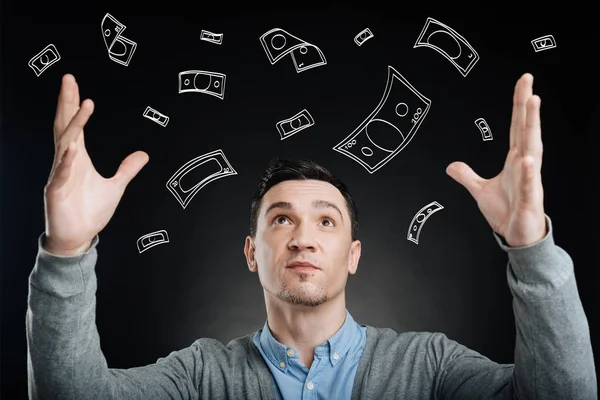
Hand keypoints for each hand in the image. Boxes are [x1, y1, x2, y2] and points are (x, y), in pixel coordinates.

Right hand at [43, 74, 148, 255]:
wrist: (77, 237)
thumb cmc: (90, 212)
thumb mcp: (116, 187)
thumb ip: (127, 169)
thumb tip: (144, 154)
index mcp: (77, 158)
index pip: (74, 125)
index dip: (74, 104)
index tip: (74, 84)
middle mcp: (66, 161)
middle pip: (65, 126)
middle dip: (67, 102)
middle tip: (69, 79)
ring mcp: (59, 175)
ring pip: (65, 144)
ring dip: (74, 125)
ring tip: (83, 106)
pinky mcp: (56, 191)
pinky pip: (61, 173)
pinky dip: (66, 160)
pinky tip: (72, 147)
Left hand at [446, 73, 545, 246]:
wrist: (517, 236)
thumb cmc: (507, 212)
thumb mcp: (480, 191)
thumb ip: (467, 176)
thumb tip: (451, 166)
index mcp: (515, 160)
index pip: (518, 126)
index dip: (519, 104)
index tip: (523, 83)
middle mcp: (525, 165)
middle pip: (527, 129)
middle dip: (528, 105)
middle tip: (529, 82)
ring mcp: (530, 181)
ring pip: (532, 149)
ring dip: (533, 126)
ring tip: (533, 103)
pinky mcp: (529, 200)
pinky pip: (528, 184)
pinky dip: (527, 173)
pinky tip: (527, 160)